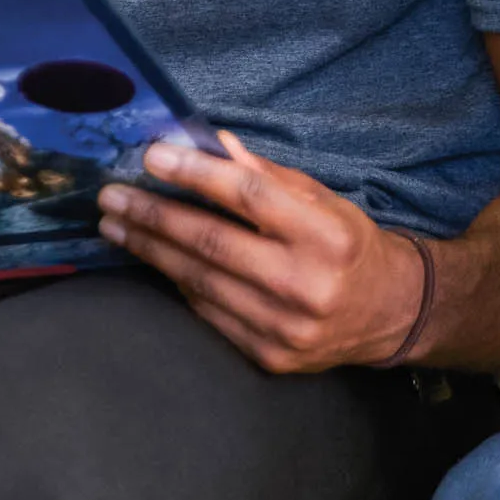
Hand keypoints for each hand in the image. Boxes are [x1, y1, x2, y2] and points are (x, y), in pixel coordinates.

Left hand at [96, 131, 426, 370]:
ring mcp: (286, 327)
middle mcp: (307, 284)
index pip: (249, 196)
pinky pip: (207, 313)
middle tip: (111, 197)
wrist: (388, 313)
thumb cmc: (346, 243)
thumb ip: (267, 174)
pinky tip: (152, 259)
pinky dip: (176, 282)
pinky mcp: (269, 356)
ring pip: (201, 281)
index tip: (150, 156)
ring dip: (150, 250)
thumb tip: (212, 143)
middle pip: (213, 242)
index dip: (195, 174)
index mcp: (326, 234)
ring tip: (114, 226)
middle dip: (153, 216)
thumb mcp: (322, 199)